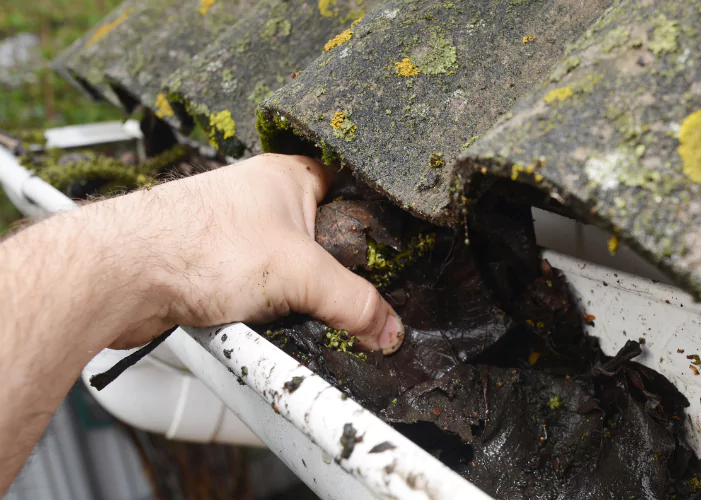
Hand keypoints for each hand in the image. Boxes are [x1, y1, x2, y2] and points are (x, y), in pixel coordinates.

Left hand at [108, 154, 403, 353]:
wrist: (121, 274)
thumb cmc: (194, 244)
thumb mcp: (298, 274)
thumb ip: (352, 302)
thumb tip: (386, 326)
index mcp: (288, 176)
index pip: (347, 189)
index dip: (367, 222)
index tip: (383, 255)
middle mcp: (261, 199)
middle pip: (319, 238)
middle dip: (327, 273)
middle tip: (334, 293)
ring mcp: (236, 232)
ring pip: (287, 269)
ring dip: (292, 295)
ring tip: (287, 306)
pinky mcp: (216, 266)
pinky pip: (258, 290)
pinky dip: (263, 309)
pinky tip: (257, 318)